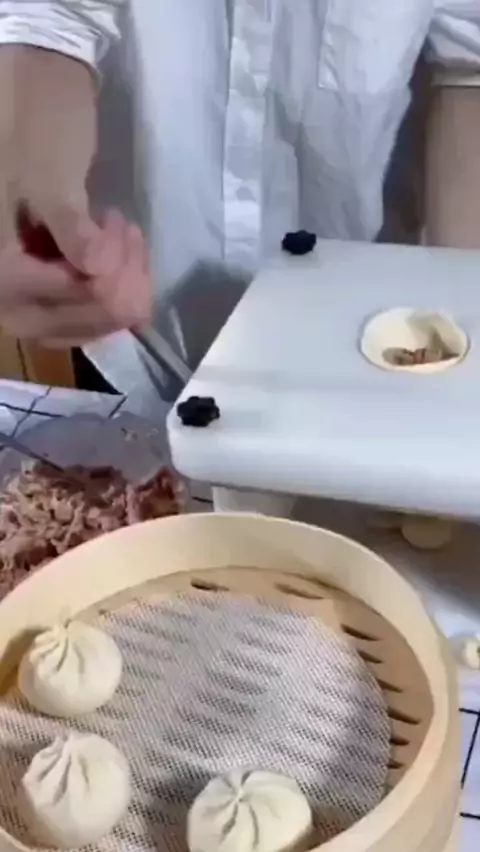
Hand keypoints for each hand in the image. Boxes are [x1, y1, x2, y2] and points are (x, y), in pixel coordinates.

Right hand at [0, 46, 152, 345]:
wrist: (34, 83)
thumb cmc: (39, 122)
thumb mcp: (52, 174)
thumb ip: (71, 228)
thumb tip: (97, 272)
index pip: (49, 296)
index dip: (98, 283)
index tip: (124, 234)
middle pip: (58, 322)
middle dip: (109, 299)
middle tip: (136, 251)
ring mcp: (15, 280)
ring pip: (67, 321)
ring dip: (111, 298)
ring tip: (132, 247)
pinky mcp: (36, 272)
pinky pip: (70, 304)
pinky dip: (103, 292)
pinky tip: (126, 259)